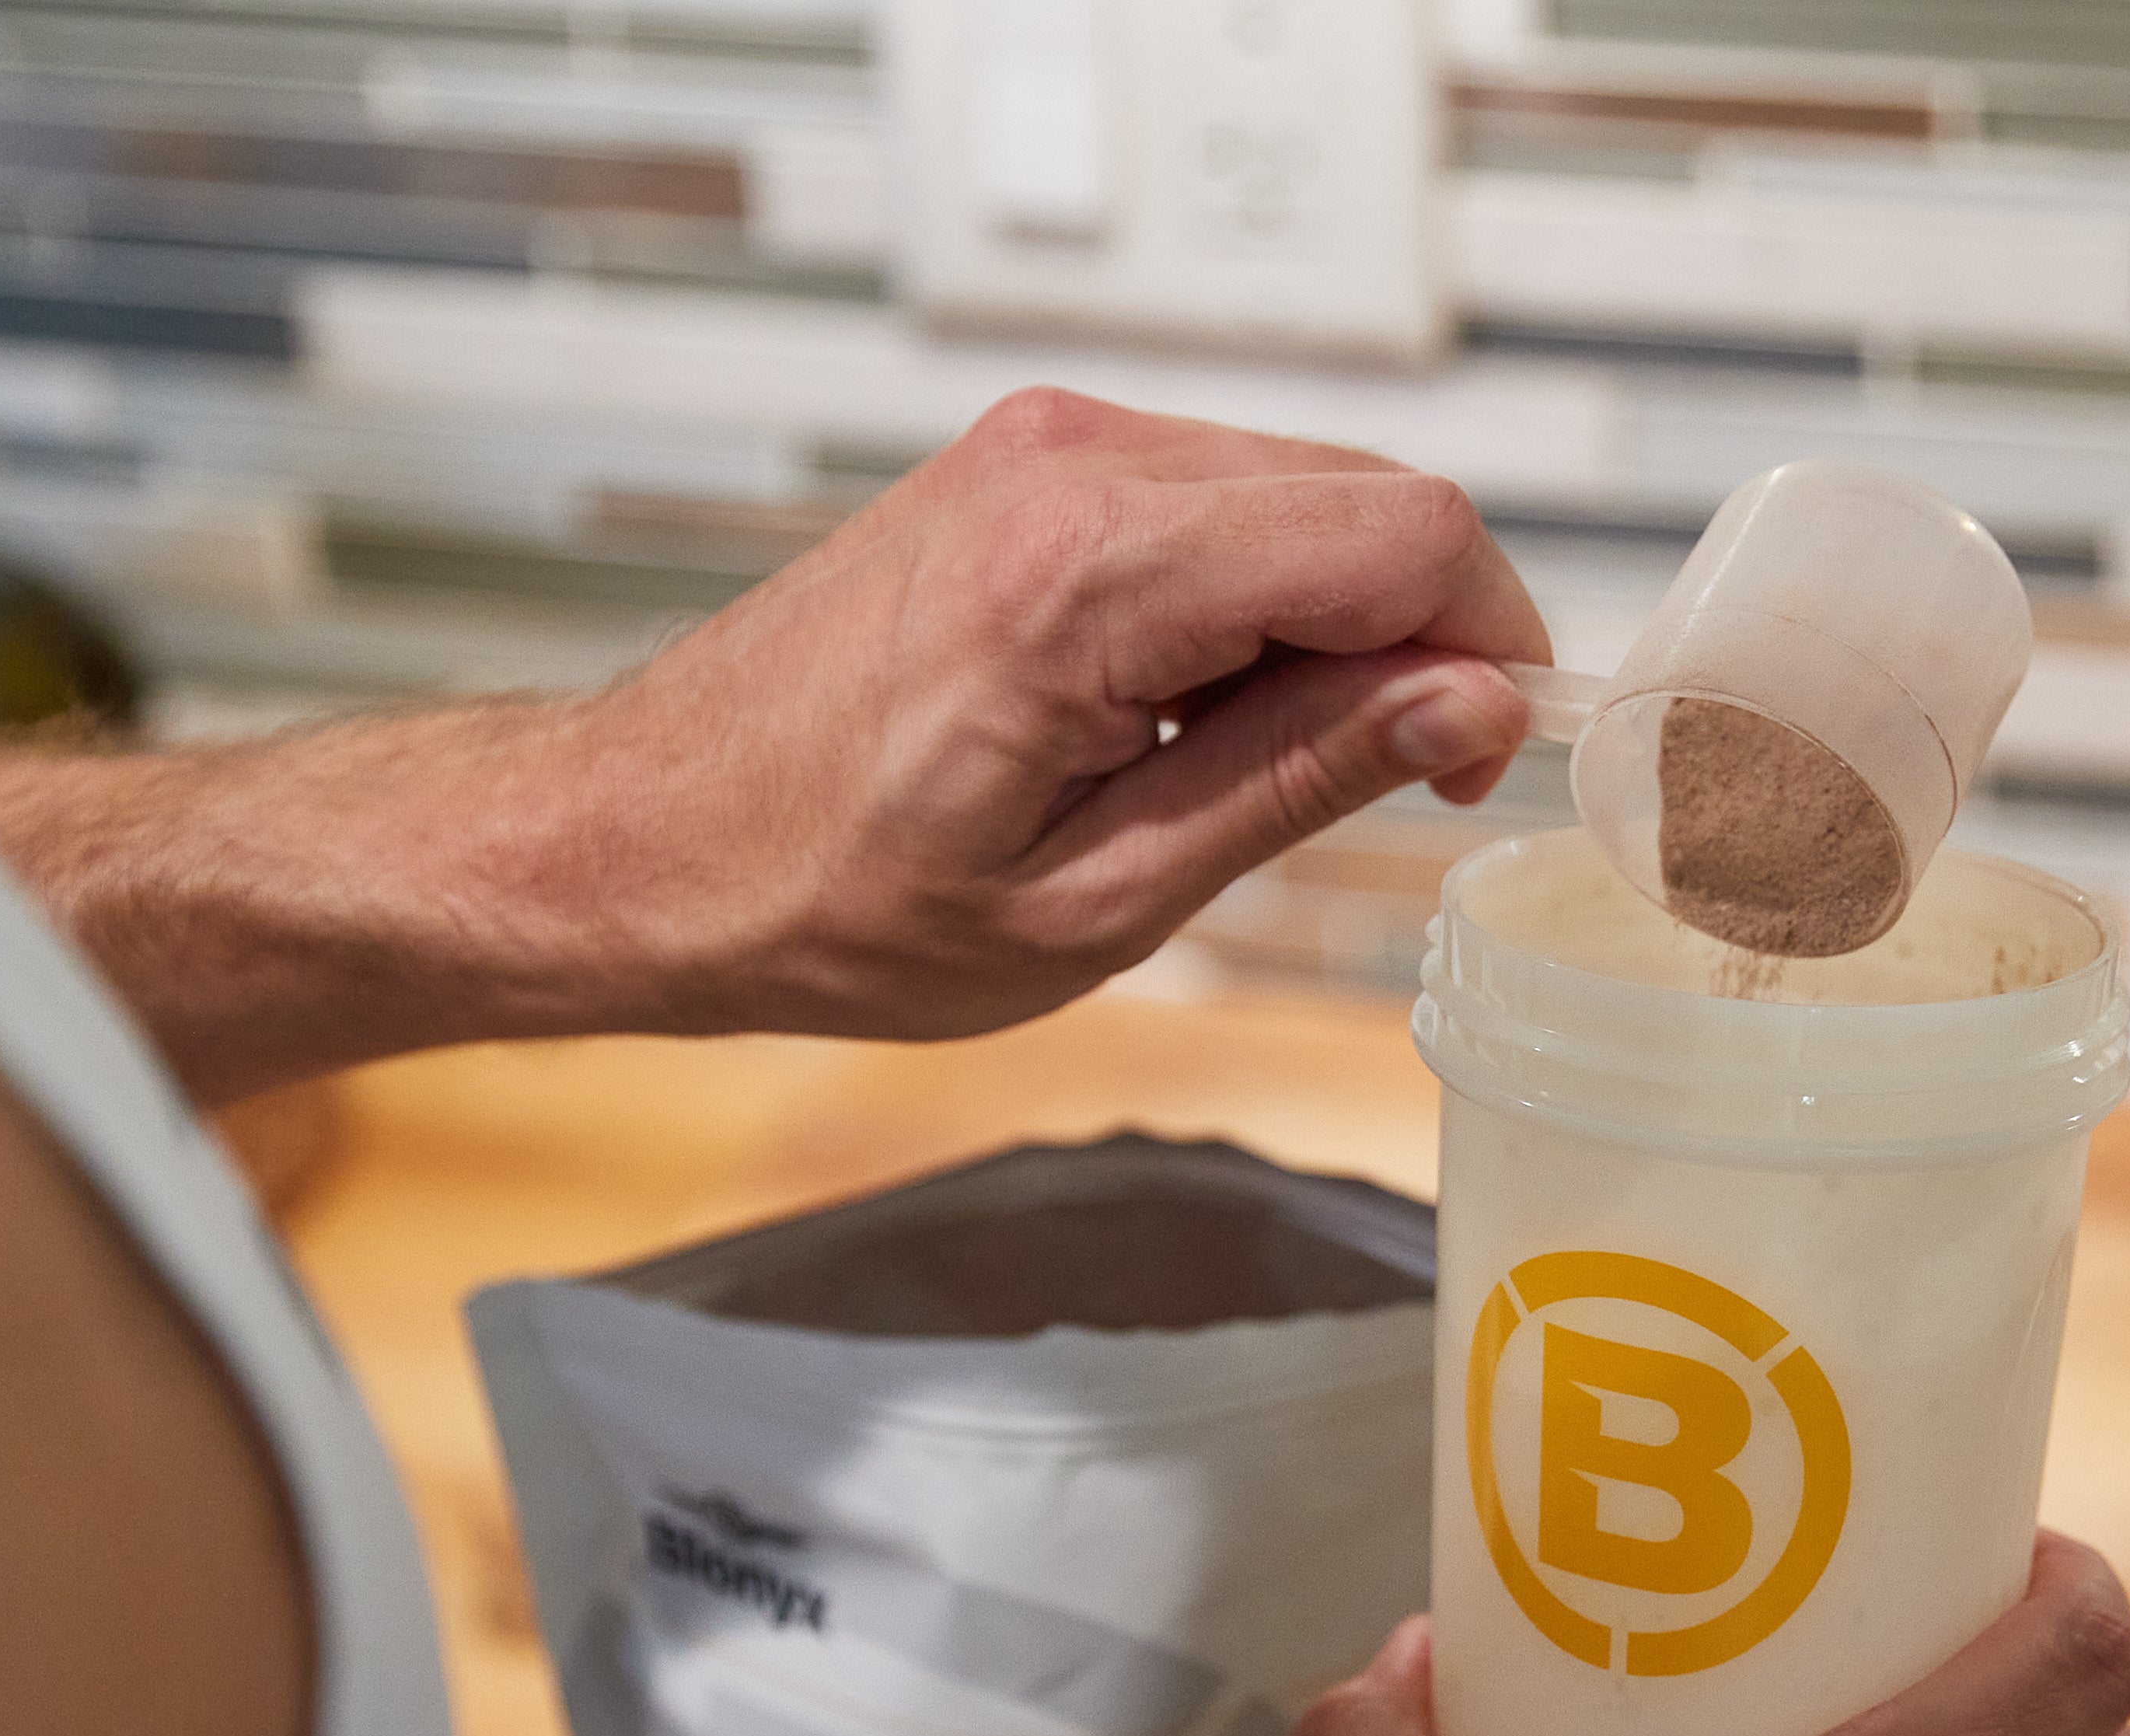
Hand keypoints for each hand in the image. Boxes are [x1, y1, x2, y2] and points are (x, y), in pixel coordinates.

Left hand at [496, 385, 1546, 1038]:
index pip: (1401, 535)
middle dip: (1415, 638)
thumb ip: (1297, 777)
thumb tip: (1464, 702)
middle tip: (1375, 784)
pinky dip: (1246, 598)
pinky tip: (1176, 709)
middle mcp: (1070, 464)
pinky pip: (1215, 497)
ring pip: (1301, 492)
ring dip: (1326, 623)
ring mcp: (1042, 442)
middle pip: (1368, 499)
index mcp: (1089, 578)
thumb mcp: (1097, 896)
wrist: (647, 840)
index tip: (1465, 763)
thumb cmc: (827, 899)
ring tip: (1237, 763)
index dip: (1482, 646)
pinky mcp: (1024, 456)